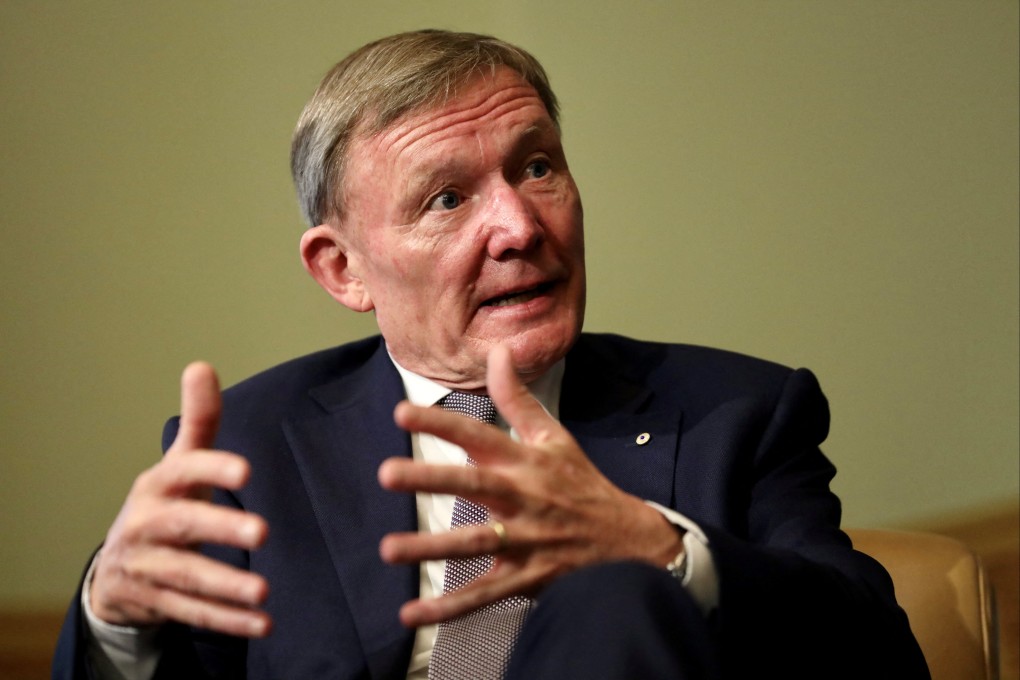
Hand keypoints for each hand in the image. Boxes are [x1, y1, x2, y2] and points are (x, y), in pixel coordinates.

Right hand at [89, 362, 270, 636]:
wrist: (116, 567)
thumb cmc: (162, 503)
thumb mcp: (177, 464)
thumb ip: (198, 421)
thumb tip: (201, 365)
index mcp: (158, 485)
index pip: (184, 471)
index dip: (212, 469)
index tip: (246, 471)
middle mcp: (148, 525)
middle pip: (184, 526)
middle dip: (221, 529)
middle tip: (263, 532)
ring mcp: (149, 567)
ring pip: (187, 577)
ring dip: (226, 586)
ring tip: (264, 592)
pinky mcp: (157, 602)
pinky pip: (192, 615)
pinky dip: (227, 621)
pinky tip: (261, 623)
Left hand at [378, 345, 683, 626]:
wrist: (630, 541)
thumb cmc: (582, 484)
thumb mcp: (554, 437)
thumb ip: (517, 398)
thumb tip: (498, 350)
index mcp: (527, 461)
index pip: (480, 435)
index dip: (442, 422)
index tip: (400, 412)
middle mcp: (525, 497)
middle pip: (475, 485)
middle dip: (432, 479)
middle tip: (387, 473)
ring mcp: (526, 540)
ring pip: (476, 543)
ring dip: (433, 547)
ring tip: (389, 548)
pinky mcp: (527, 578)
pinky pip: (484, 594)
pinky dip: (449, 608)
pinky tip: (411, 614)